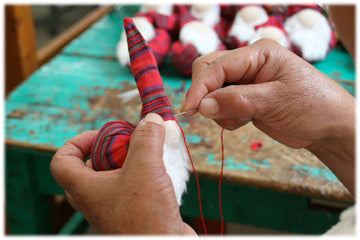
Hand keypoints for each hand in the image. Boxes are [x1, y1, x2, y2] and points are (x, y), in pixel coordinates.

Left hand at [50, 113, 195, 233]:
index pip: (62, 160)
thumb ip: (146, 139)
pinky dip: (146, 172)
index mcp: (86, 188)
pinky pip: (134, 185)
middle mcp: (96, 198)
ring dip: (133, 159)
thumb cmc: (146, 217)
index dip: (77, 141)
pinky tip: (164, 168)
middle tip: (129, 142)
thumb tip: (151, 119)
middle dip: (111, 148)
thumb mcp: (145, 168)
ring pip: (116, 175)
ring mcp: (115, 206)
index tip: (103, 134)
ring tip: (152, 152)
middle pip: (91, 165)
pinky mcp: (134, 210)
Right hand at [182, 39, 354, 193]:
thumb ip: (237, 101)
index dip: (200, 87)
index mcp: (258, 54)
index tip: (190, 109)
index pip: (217, 66)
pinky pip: (222, 105)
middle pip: (209, 72)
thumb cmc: (313, 106)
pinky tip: (245, 121)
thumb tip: (202, 106)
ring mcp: (246, 82)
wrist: (329, 128)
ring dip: (218, 108)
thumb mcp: (275, 101)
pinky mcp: (245, 99)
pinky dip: (226, 116)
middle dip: (206, 95)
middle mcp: (249, 64)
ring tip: (241, 119)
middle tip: (210, 115)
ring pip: (212, 91)